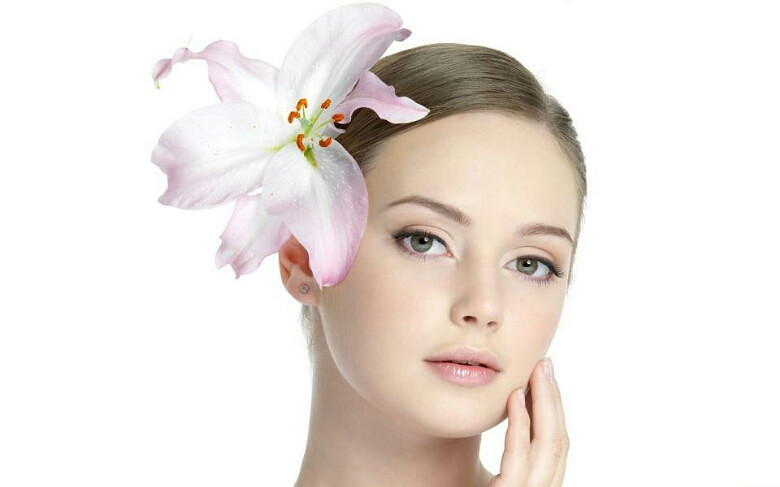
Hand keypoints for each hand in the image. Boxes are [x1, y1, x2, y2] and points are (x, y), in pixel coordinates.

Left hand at [487, 357, 568, 485]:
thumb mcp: (484, 470)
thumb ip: (499, 449)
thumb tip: (509, 403)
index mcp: (534, 485)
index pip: (553, 445)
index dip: (553, 408)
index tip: (545, 376)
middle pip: (557, 443)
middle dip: (553, 400)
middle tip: (545, 364)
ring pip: (548, 448)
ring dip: (543, 405)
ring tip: (536, 371)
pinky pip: (519, 458)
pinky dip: (520, 425)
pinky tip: (516, 396)